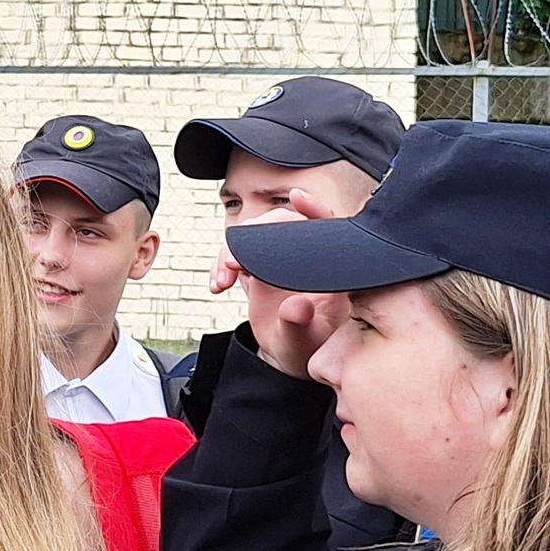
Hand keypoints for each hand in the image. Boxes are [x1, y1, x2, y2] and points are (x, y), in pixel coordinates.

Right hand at [212, 190, 343, 381]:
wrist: (286, 352)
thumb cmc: (306, 346)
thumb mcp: (305, 341)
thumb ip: (300, 324)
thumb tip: (298, 307)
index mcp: (330, 271)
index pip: (327, 229)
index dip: (314, 209)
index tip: (297, 198)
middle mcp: (308, 259)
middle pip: (284, 225)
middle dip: (257, 234)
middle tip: (236, 260)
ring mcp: (284, 260)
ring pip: (256, 235)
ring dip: (234, 250)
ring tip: (224, 277)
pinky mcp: (262, 265)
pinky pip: (239, 252)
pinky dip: (223, 264)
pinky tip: (219, 284)